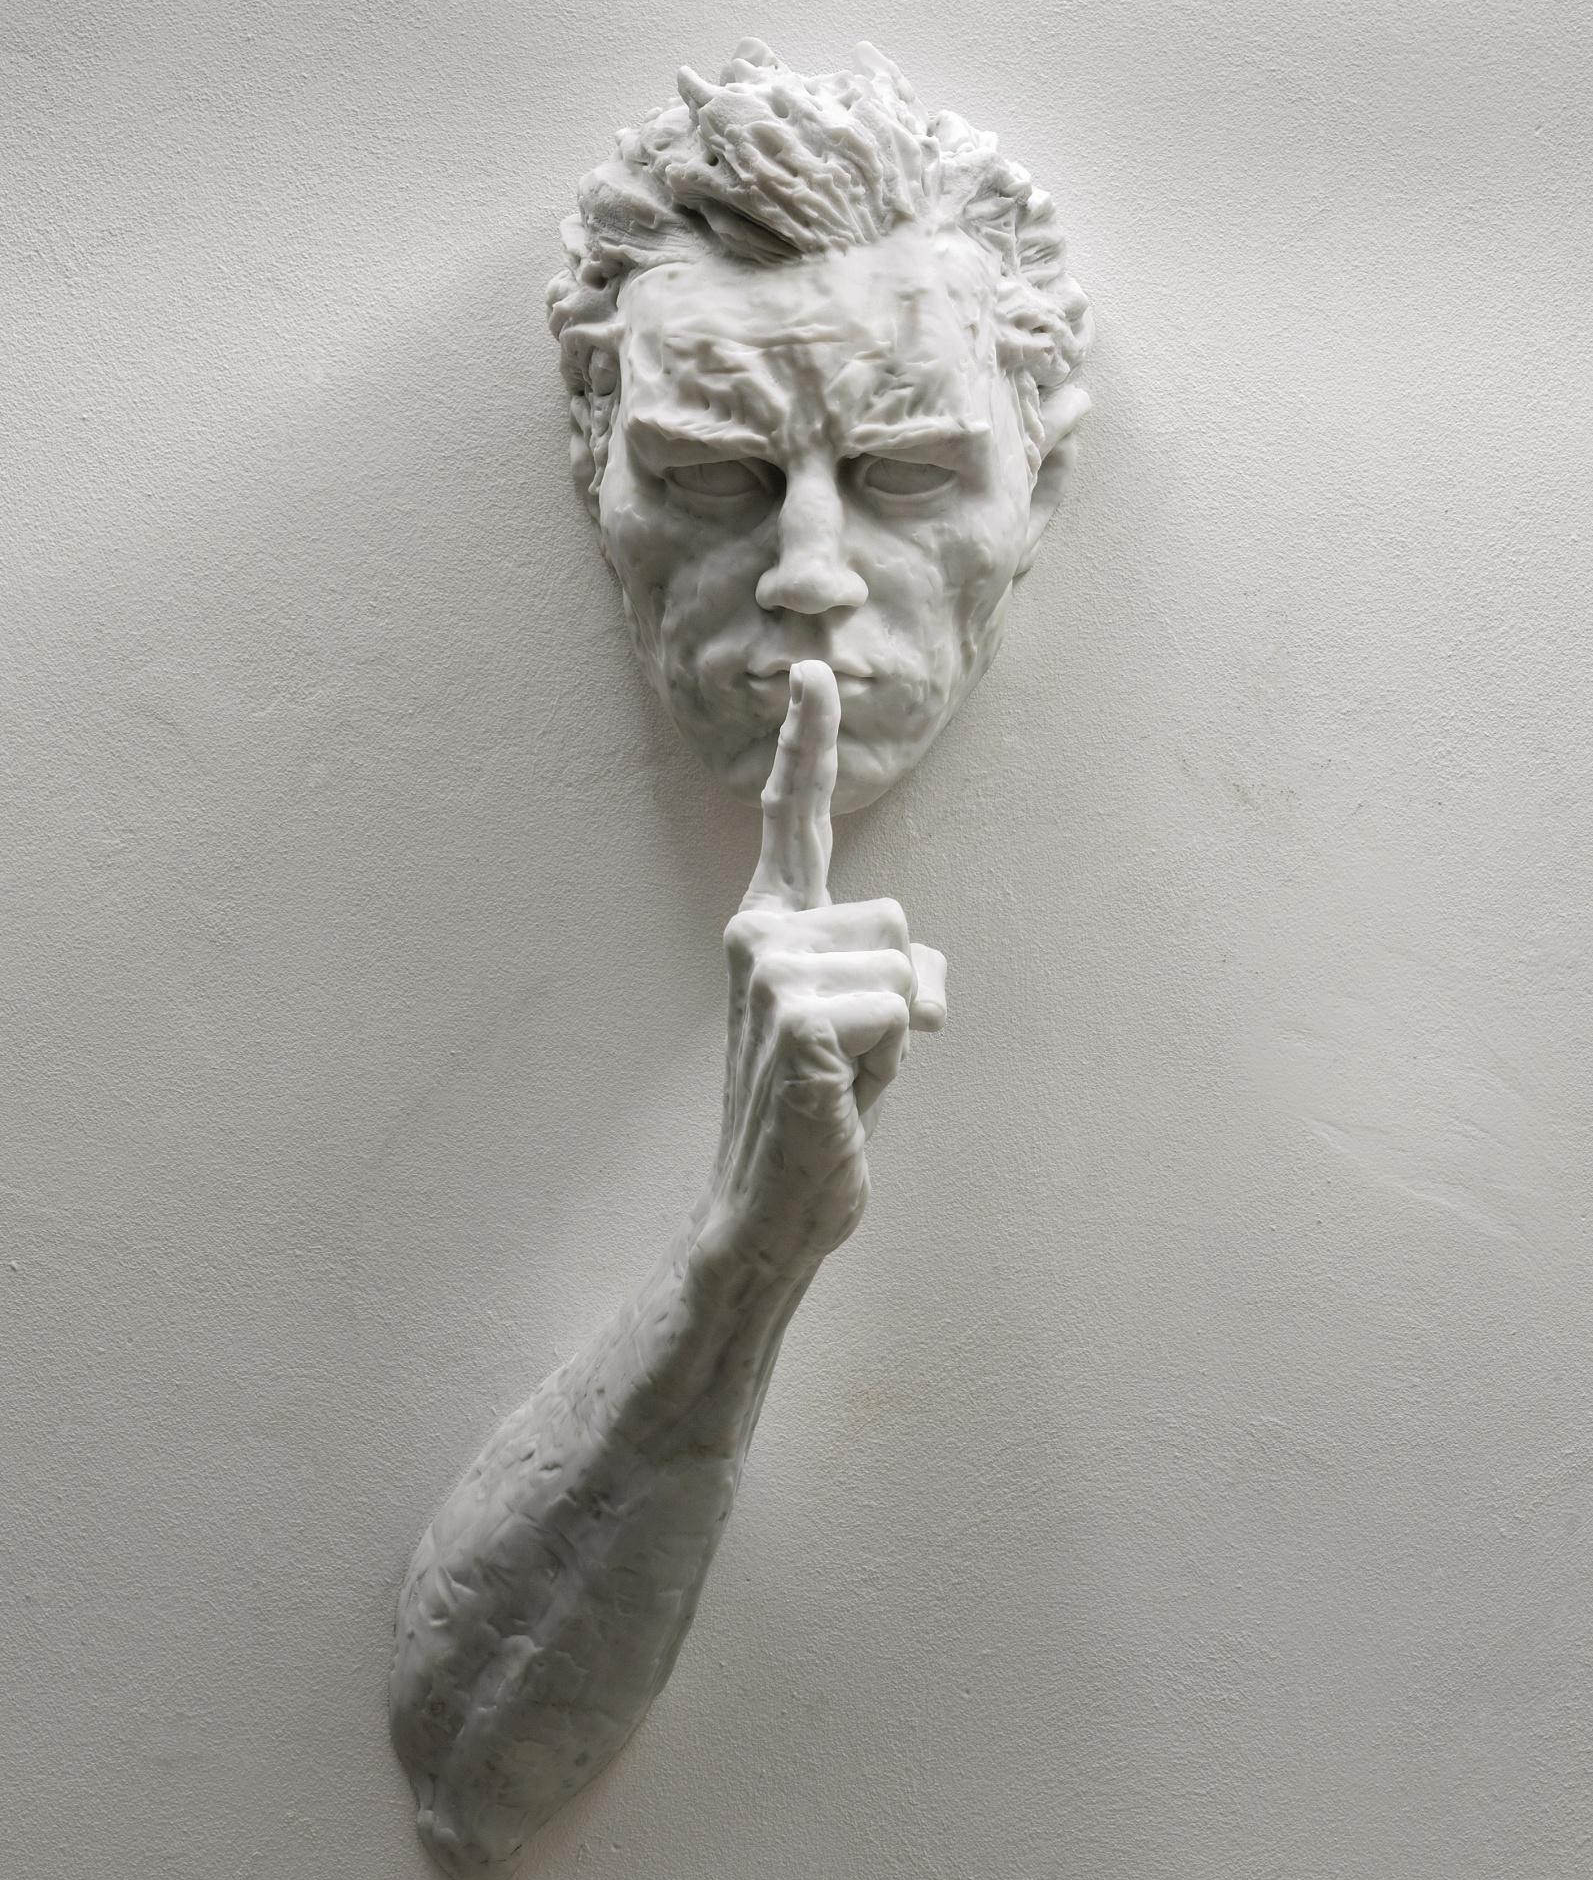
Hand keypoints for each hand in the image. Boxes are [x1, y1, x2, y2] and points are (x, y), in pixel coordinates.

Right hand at [706, 661, 947, 1277]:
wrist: (774, 1206)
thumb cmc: (821, 1114)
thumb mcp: (867, 1027)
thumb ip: (888, 970)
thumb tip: (923, 979)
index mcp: (771, 929)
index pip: (791, 822)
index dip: (805, 747)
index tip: (815, 673)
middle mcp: (758, 935)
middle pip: (900, 921)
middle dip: (903, 996)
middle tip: (851, 1059)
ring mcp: (769, 974)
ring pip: (908, 968)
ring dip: (898, 1034)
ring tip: (845, 1078)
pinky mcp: (796, 1018)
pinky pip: (901, 1011)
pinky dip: (891, 1062)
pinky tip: (839, 1093)